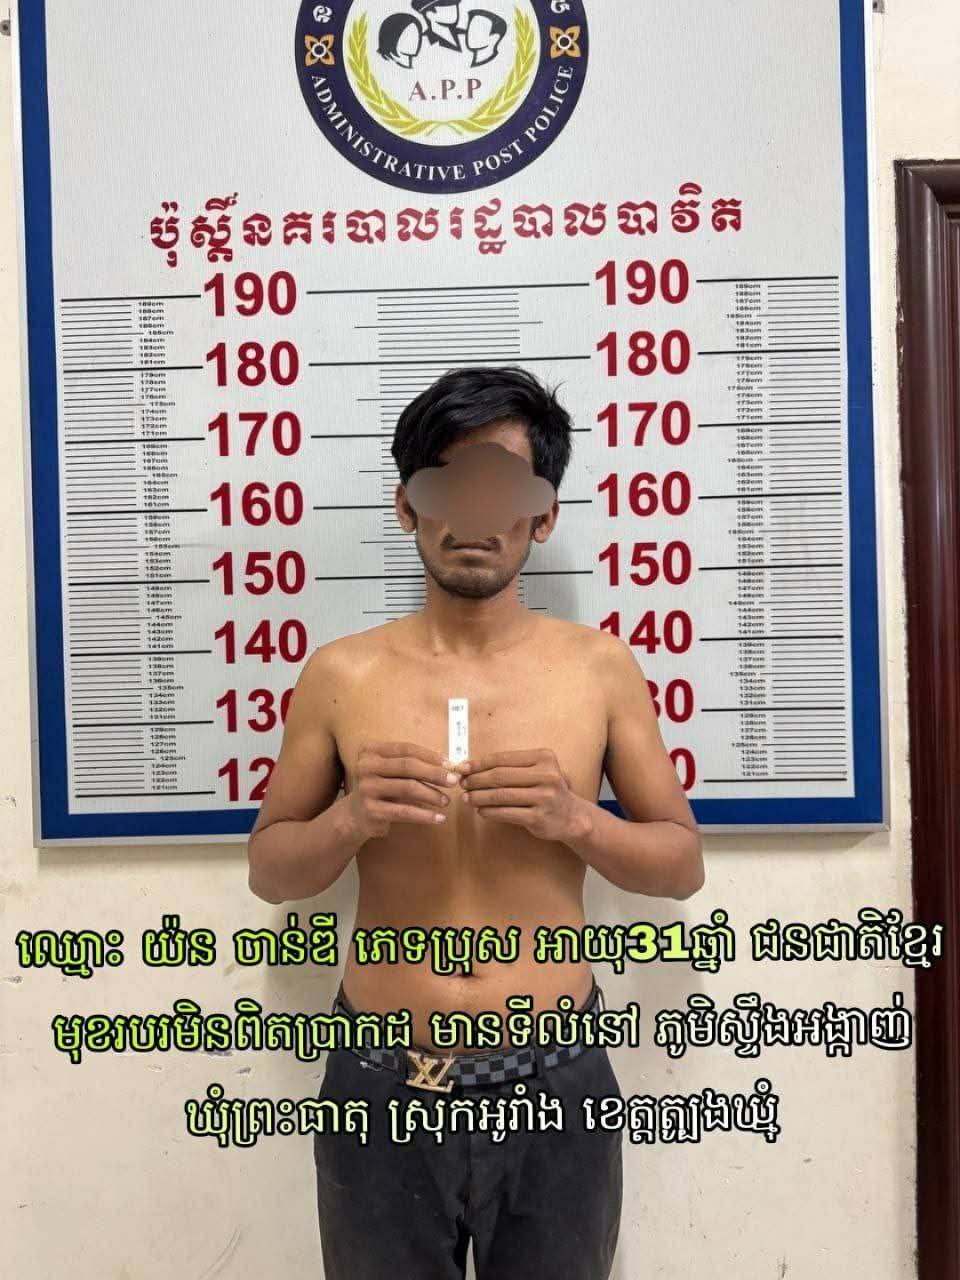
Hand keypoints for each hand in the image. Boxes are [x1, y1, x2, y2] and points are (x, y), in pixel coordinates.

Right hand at [347, 741, 460, 840]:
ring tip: (447, 801)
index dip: (430, 756)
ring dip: (432, 794)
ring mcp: (366, 788)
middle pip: (407, 766)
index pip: (405, 749)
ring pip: (407, 787)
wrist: (357, 814)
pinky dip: (424, 815)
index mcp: (370, 750)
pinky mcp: (371, 810)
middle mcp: (365, 766)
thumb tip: (449, 764)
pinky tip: (438, 818)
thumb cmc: (382, 787)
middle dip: (434, 773)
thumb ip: (414, 764)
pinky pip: (404, 812)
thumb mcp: (392, 771)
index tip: (450, 764)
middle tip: (454, 780)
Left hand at [457, 748, 590, 842]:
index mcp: (544, 758)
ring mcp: (544, 797)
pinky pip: (507, 813)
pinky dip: (490, 812)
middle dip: (476, 780)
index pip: (503, 758)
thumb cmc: (546, 790)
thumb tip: (471, 767)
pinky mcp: (539, 817)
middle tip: (462, 784)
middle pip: (500, 776)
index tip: (462, 768)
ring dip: (479, 797)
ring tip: (467, 798)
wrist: (570, 816)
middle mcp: (547, 775)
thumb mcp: (536, 771)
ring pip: (501, 795)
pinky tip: (481, 810)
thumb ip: (510, 767)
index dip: (479, 763)